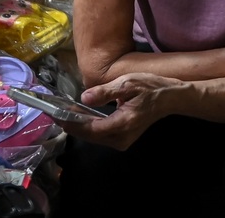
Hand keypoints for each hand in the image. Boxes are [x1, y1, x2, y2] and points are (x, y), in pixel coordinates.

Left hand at [63, 72, 187, 151]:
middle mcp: (121, 138)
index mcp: (122, 124)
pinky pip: (101, 134)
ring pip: (94, 136)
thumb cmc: (150, 88)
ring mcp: (122, 141)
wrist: (170, 98)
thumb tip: (84, 98)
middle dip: (72, 125)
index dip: (72, 123)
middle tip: (55, 112)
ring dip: (79, 126)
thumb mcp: (127, 84)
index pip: (91, 129)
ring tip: (63, 113)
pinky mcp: (123, 138)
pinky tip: (80, 116)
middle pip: (90, 135)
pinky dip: (89, 126)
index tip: (57, 115)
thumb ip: (105, 92)